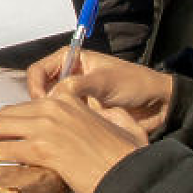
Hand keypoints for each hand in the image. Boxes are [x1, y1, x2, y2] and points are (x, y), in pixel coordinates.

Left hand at [0, 94, 148, 192]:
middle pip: (10, 114)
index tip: (0, 125)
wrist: (132, 176)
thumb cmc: (131, 157)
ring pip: (1, 128)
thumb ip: (110, 116)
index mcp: (71, 99)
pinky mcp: (42, 148)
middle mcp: (55, 107)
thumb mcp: (124, 125)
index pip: (30, 104)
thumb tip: (104, 115)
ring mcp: (47, 126)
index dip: (12, 116)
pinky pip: (3, 148)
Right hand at [49, 57, 174, 139]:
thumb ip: (75, 86)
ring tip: (56, 128)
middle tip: (46, 119)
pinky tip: (65, 134)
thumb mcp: (104, 81)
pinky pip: (62, 119)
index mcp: (72, 58)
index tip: (42, 103)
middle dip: (39, 104)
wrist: (157, 104)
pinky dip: (60, 126)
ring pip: (48, 107)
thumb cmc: (135, 84)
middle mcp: (69, 76)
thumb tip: (50, 98)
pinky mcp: (81, 113)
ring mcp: (75, 96)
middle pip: (39, 90)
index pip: (38, 71)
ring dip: (50, 116)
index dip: (35, 87)